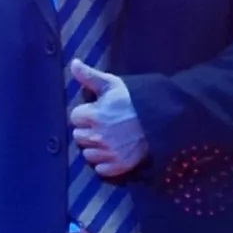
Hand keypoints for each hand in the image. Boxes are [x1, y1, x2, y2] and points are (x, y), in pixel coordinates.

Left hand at [69, 59, 149, 177]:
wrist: (160, 117)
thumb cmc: (132, 98)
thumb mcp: (111, 83)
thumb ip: (89, 76)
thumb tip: (72, 63)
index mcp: (95, 115)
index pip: (75, 117)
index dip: (85, 112)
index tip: (96, 110)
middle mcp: (99, 136)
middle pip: (79, 136)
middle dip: (87, 129)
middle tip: (101, 123)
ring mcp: (110, 153)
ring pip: (88, 154)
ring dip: (94, 147)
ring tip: (106, 137)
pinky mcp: (120, 165)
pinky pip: (100, 169)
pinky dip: (104, 162)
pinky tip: (111, 151)